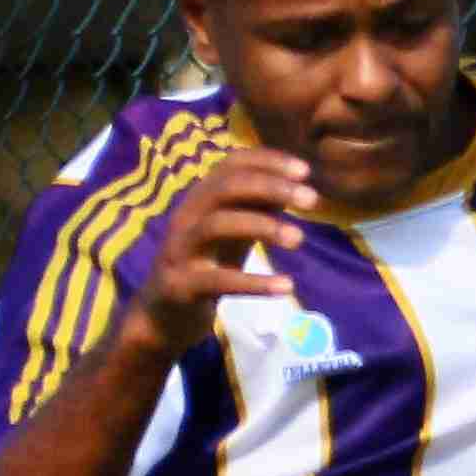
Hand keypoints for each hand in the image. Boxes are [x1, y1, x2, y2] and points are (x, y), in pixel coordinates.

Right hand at [116, 150, 312, 350]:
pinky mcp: (180, 285)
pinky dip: (254, 283)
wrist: (162, 314)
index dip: (266, 161)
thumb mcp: (233, 232)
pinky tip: (286, 286)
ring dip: (263, 226)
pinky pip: (218, 281)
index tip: (305, 170)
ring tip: (299, 239)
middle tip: (313, 199)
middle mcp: (186, 217)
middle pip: (224, 187)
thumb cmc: (205, 265)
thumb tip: (293, 183)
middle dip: (270, 186)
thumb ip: (256, 208)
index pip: (230, 165)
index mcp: (200, 200)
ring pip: (217, 225)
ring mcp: (179, 250)